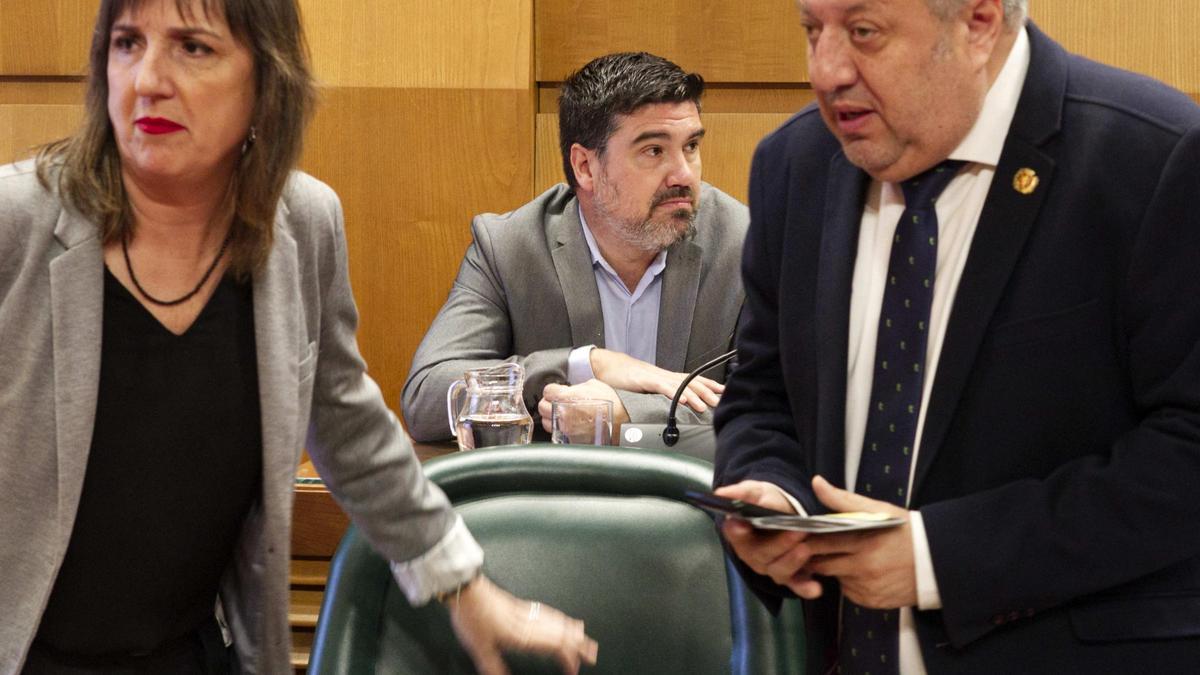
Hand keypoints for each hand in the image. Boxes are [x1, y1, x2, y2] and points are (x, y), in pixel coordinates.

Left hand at [447, 575, 598, 674]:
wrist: (467, 592)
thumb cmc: (472, 618)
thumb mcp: (480, 648)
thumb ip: (493, 666)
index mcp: (523, 635)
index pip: (555, 646)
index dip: (568, 658)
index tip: (574, 670)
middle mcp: (530, 623)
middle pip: (562, 633)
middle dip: (580, 644)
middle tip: (592, 654)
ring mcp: (528, 613)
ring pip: (558, 621)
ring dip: (573, 630)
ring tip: (584, 637)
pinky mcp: (522, 606)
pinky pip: (549, 613)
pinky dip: (561, 618)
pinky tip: (561, 619)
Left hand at [538, 380, 629, 435]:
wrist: (623, 423)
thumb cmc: (612, 404)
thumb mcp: (593, 385)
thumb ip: (576, 387)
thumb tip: (570, 389)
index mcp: (565, 397)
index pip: (547, 391)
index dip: (553, 390)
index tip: (558, 391)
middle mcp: (562, 414)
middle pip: (542, 407)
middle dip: (549, 403)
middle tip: (558, 402)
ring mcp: (565, 429)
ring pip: (546, 423)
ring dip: (552, 417)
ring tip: (563, 414)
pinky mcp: (570, 440)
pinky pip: (557, 434)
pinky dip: (560, 429)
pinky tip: (570, 425)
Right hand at [589, 348, 722, 413]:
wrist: (610, 366)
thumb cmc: (628, 377)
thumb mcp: (648, 387)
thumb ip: (660, 394)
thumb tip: (672, 405)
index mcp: (667, 378)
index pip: (693, 379)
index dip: (709, 385)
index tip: (723, 391)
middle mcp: (665, 376)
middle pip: (691, 382)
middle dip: (708, 392)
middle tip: (720, 401)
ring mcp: (656, 377)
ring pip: (680, 385)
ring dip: (694, 396)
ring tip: (705, 406)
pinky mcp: (645, 380)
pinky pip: (662, 387)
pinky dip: (674, 394)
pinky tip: (682, 401)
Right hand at [714, 480, 823, 598]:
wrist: (791, 513)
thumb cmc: (769, 503)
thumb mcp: (758, 492)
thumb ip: (743, 493)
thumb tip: (721, 493)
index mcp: (740, 536)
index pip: (736, 535)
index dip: (738, 532)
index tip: (742, 525)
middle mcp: (754, 556)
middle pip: (762, 555)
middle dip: (779, 544)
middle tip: (795, 531)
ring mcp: (773, 568)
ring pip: (779, 570)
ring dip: (792, 561)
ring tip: (805, 549)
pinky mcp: (792, 577)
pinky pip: (797, 585)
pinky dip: (805, 588)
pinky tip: (815, 589)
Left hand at [803, 476, 915, 608]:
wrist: (936, 561)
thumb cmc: (903, 531)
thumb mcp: (877, 509)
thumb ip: (842, 499)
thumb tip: (816, 482)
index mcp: (863, 542)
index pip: (820, 543)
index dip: (806, 540)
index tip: (800, 536)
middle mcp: (863, 568)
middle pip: (822, 564)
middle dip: (815, 557)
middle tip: (817, 547)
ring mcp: (867, 587)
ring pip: (835, 578)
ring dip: (834, 569)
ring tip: (847, 556)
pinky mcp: (872, 601)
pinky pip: (848, 592)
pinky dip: (849, 582)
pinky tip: (861, 572)